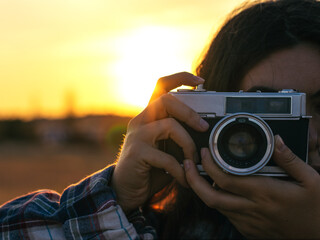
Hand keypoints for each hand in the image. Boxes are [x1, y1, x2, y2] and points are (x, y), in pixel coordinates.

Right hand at [111, 72, 207, 212]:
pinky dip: (180, 170)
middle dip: (189, 113)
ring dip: (188, 144)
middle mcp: (140, 121)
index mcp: (149, 116)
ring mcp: (137, 135)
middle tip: (204, 128)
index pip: (161, 86)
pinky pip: (167, 157)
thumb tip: (206, 133)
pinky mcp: (137, 153)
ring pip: (169, 125)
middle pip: (165, 100)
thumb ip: (178, 137)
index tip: (201, 81)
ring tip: (193, 160)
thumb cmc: (150, 168)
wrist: (125, 190)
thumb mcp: (166, 148)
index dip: (180, 78)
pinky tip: (184, 179)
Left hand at [184, 135, 319, 238]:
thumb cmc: (318, 209)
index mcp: (265, 193)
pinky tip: (221, 190)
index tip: (204, 151)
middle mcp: (253, 210)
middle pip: (211, 197)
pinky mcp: (251, 232)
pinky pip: (227, 216)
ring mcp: (250, 223)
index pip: (226, 179)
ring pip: (216, 207)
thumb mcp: (312, 180)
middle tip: (187, 165)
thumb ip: (290, 159)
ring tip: (201, 174)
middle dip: (193, 180)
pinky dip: (219, 202)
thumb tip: (276, 139)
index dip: (209, 165)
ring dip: (205, 190)